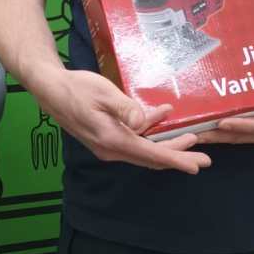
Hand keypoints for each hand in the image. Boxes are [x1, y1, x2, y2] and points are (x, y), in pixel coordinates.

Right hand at [38, 68, 210, 173]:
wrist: (50, 90)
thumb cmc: (77, 88)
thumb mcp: (104, 93)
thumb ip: (126, 108)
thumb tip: (145, 121)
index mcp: (113, 140)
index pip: (152, 154)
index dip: (177, 159)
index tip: (197, 165)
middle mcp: (111, 149)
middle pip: (151, 157)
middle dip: (178, 156)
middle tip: (203, 157)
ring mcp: (107, 146)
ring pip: (144, 151)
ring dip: (165, 145)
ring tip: (189, 138)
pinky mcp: (105, 138)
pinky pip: (133, 141)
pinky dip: (149, 133)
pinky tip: (160, 117)